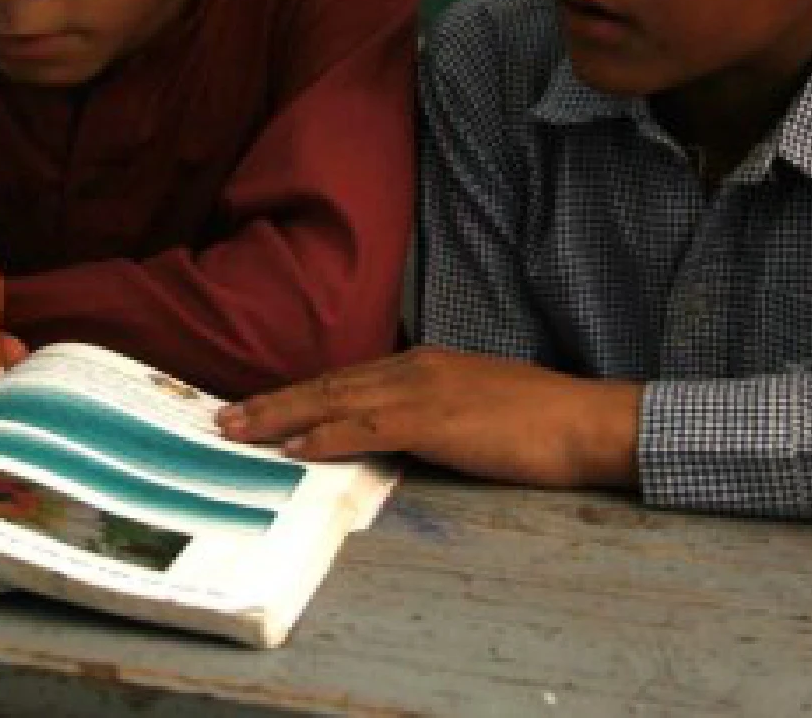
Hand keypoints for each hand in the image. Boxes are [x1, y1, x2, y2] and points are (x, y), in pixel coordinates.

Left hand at [216, 347, 643, 489]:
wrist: (588, 421)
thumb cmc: (543, 423)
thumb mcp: (475, 411)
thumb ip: (433, 417)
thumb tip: (399, 437)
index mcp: (424, 366)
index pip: (346, 380)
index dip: (299, 394)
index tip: (258, 407)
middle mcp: (414, 368)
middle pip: (329, 384)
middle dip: (273, 402)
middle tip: (222, 418)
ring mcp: (423, 390)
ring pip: (335, 400)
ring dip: (281, 416)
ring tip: (237, 430)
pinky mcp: (435, 419)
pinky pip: (367, 426)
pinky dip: (325, 434)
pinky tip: (294, 446)